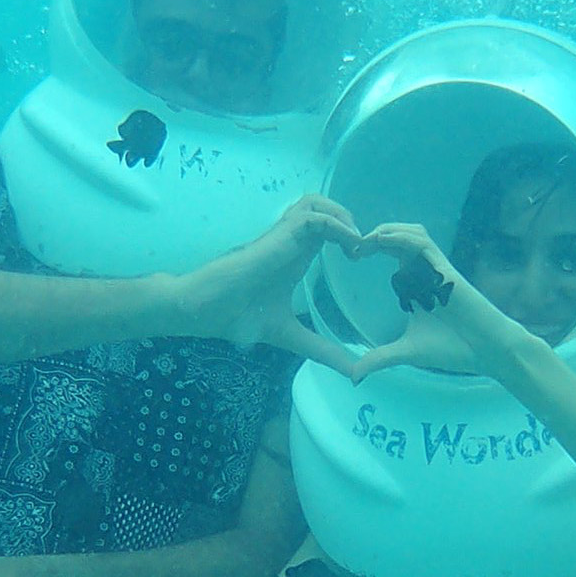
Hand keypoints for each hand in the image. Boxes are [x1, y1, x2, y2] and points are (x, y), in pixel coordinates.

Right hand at [178, 195, 362, 372]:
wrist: (207, 308)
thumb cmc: (239, 317)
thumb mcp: (292, 336)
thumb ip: (322, 350)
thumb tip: (353, 373)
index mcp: (296, 258)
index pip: (328, 233)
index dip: (350, 240)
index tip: (365, 263)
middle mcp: (292, 242)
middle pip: (327, 211)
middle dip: (353, 224)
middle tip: (367, 251)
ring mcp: (285, 236)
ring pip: (319, 204)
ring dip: (344, 217)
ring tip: (357, 243)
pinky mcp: (279, 235)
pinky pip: (314, 217)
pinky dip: (336, 224)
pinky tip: (349, 244)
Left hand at [348, 223, 528, 382]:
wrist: (485, 351)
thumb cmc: (453, 349)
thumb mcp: (406, 352)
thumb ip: (380, 358)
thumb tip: (354, 376)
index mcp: (415, 286)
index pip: (392, 255)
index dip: (371, 249)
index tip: (350, 256)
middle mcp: (424, 273)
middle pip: (398, 238)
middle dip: (374, 237)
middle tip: (351, 245)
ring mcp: (436, 269)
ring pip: (412, 234)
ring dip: (387, 231)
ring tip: (365, 240)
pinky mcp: (446, 270)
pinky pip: (423, 244)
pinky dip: (403, 238)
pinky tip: (383, 240)